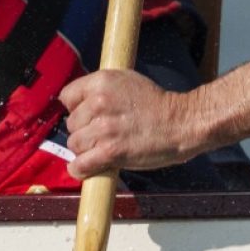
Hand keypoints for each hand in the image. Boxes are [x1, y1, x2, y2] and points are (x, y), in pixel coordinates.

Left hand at [61, 69, 198, 178]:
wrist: (182, 122)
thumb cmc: (158, 104)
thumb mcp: (128, 81)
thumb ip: (102, 90)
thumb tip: (80, 106)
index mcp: (102, 81)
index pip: (67, 97)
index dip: (77, 108)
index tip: (90, 115)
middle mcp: (98, 103)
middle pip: (71, 124)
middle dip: (85, 130)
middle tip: (105, 133)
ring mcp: (103, 128)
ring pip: (74, 145)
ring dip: (86, 150)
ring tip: (105, 148)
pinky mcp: (110, 151)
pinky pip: (80, 165)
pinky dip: (82, 169)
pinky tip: (90, 166)